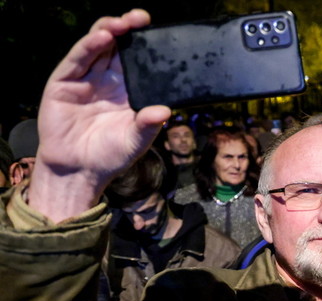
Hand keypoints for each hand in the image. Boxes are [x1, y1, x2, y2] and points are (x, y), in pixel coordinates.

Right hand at [28, 9, 169, 220]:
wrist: (78, 170)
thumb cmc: (110, 155)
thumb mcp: (135, 141)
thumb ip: (148, 125)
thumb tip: (166, 111)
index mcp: (127, 89)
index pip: (137, 59)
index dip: (146, 44)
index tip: (158, 31)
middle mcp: (107, 79)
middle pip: (117, 46)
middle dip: (128, 29)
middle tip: (141, 18)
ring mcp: (85, 78)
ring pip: (97, 46)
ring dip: (109, 31)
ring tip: (122, 23)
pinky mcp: (64, 82)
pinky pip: (77, 59)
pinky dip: (89, 46)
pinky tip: (102, 37)